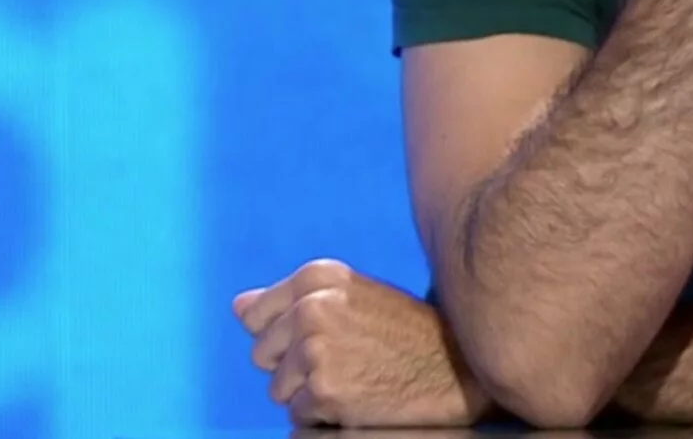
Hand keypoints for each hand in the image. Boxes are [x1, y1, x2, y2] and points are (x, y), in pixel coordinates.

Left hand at [232, 258, 489, 427]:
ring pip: (277, 388)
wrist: (454, 370)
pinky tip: (358, 397)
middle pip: (262, 353)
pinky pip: (297, 416)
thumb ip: (293, 299)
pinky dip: (323, 415)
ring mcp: (316, 349)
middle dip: (293, 366)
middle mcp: (313, 306)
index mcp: (320, 277)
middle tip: (344, 360)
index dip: (286, 333)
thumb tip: (238, 306)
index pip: (256, 314)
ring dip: (308, 393)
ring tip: (353, 378)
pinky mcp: (322, 389)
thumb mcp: (352, 299)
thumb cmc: (405, 334)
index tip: (325, 334)